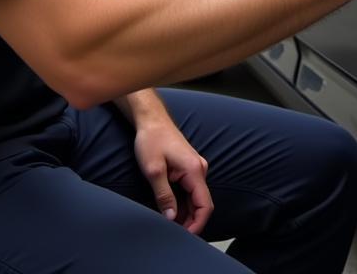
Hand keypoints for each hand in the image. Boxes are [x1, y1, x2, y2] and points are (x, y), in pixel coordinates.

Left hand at [132, 114, 212, 234]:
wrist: (151, 119)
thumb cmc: (152, 139)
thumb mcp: (154, 170)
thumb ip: (164, 196)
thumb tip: (172, 218)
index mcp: (195, 170)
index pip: (205, 205)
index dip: (197, 224)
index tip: (184, 236)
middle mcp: (200, 169)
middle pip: (203, 203)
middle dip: (191, 222)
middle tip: (174, 234)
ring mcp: (196, 167)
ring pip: (197, 198)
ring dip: (187, 213)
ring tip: (170, 224)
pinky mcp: (189, 167)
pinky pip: (191, 190)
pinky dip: (184, 203)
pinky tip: (172, 210)